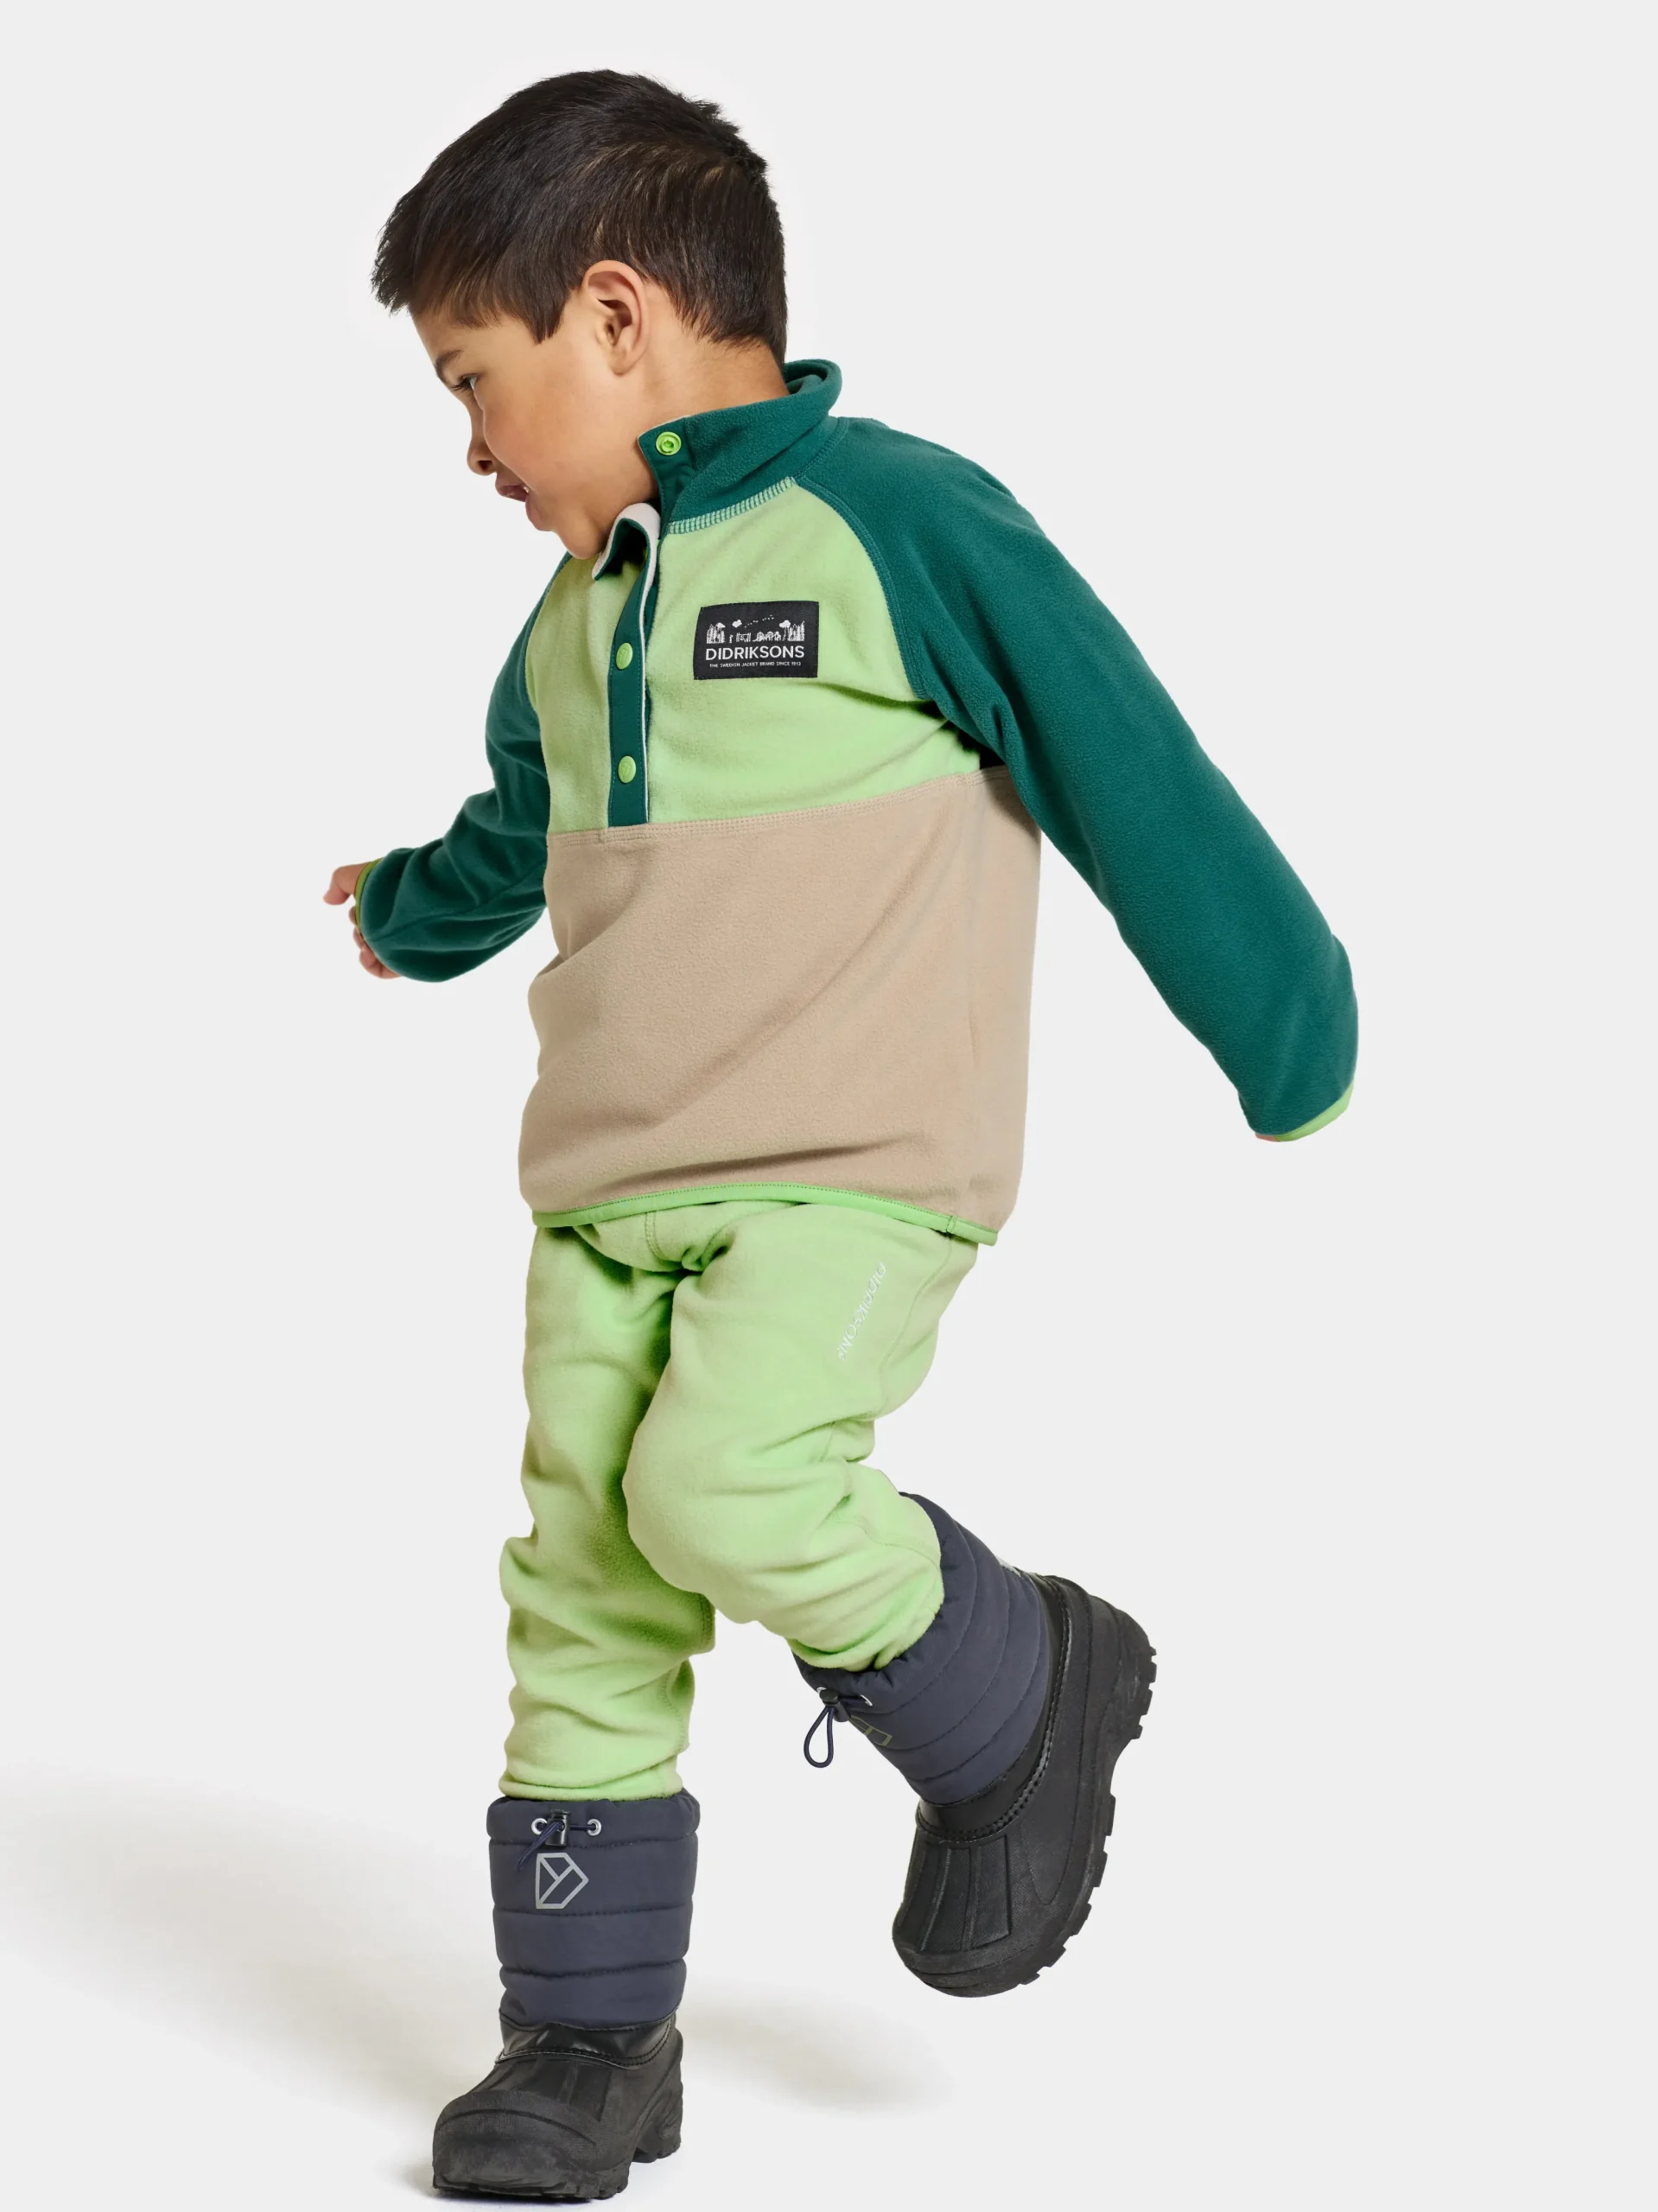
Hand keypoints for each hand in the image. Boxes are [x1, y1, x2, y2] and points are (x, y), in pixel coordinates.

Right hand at [324, 863, 398, 977]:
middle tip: (365, 927)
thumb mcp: (361, 875)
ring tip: (369, 942)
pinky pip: (383, 970)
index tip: (357, 910)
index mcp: (390, 902)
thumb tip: (328, 900)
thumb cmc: (394, 886)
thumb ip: (340, 882)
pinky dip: (369, 964)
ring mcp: (403, 941)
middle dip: (359, 930)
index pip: (365, 911)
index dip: (356, 912)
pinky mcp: (408, 960)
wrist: (425, 904)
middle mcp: (397, 921)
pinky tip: (367, 954)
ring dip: (363, 946)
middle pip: (367, 932)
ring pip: (372, 950)